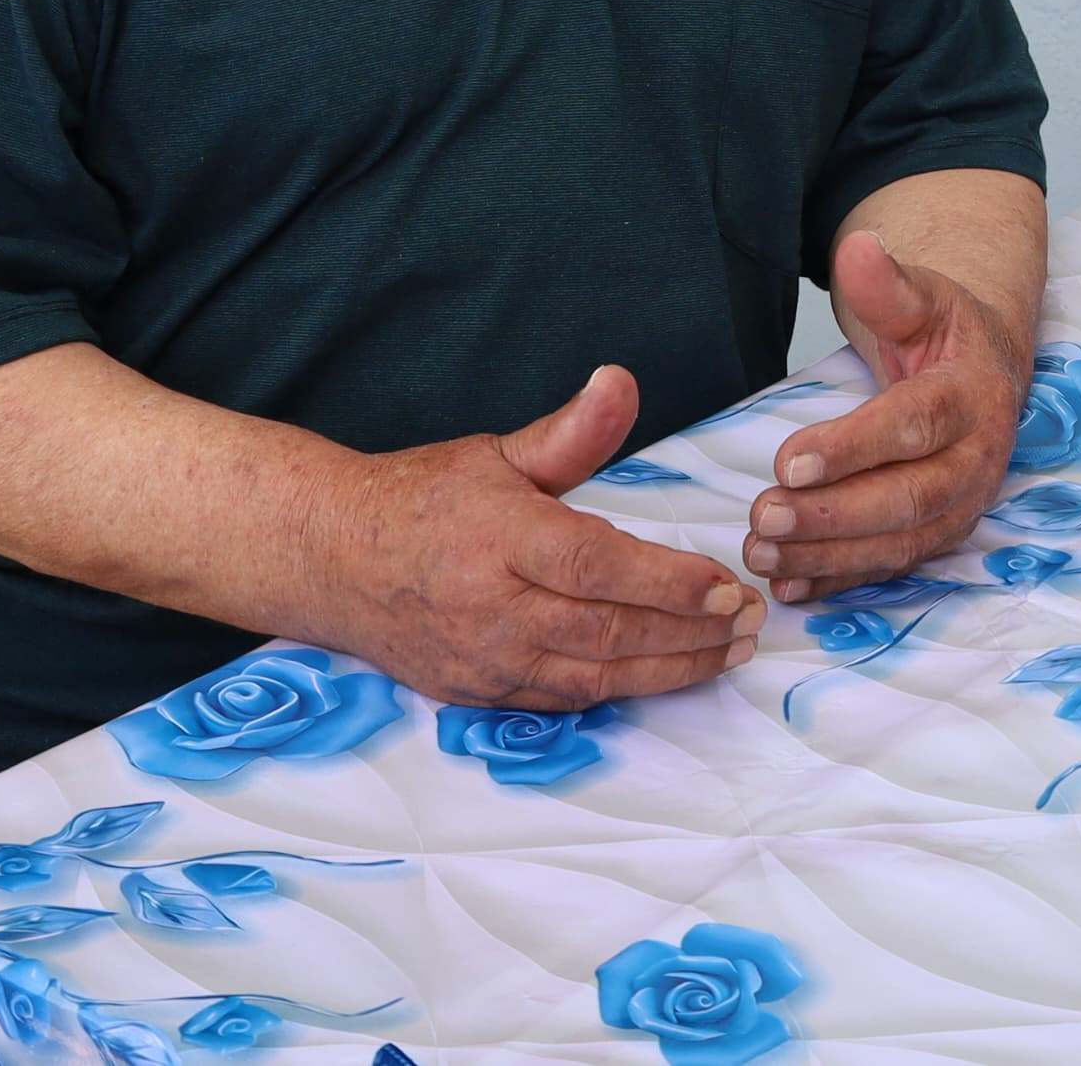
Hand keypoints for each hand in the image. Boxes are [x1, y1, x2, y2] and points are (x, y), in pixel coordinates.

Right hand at [329, 365, 763, 706]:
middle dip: (690, 633)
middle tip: (750, 623)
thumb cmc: (420, 499)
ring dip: (668, 670)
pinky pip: (561, 700)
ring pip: (592, 678)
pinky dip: (619, 691)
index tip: (727, 585)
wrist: (330, 559)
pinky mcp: (476, 694)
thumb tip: (621, 381)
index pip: (598, 565)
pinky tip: (664, 674)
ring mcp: (482, 659)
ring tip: (727, 654)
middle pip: (606, 631)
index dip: (669, 582)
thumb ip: (570, 432)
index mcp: (500, 537)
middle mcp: (490, 606)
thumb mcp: (495, 453)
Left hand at [746, 229, 1024, 602]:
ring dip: (828, 557)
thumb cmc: (945, 333)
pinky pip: (891, 568)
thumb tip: (859, 250)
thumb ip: (887, 283)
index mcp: (972, 396)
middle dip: (832, 516)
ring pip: (898, 544)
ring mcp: (962, 506)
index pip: (913, 426)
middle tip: (763, 517)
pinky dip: (840, 584)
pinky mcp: (940, 535)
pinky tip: (790, 590)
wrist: (986, 371)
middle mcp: (977, 460)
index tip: (786, 462)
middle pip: (907, 498)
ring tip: (761, 554)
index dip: (852, 448)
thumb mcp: (923, 297)